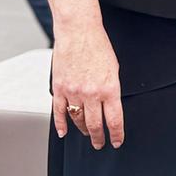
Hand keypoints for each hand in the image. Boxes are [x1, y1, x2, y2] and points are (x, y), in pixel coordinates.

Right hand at [52, 24, 123, 149]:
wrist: (78, 31)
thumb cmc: (98, 46)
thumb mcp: (114, 69)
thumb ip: (111, 89)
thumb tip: (110, 106)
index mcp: (109, 88)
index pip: (114, 120)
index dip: (116, 134)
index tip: (116, 141)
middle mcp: (91, 93)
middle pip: (95, 125)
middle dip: (99, 137)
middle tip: (100, 143)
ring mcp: (73, 92)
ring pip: (78, 120)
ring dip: (82, 130)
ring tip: (86, 134)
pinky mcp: (59, 88)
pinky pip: (59, 112)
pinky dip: (61, 124)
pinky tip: (64, 131)